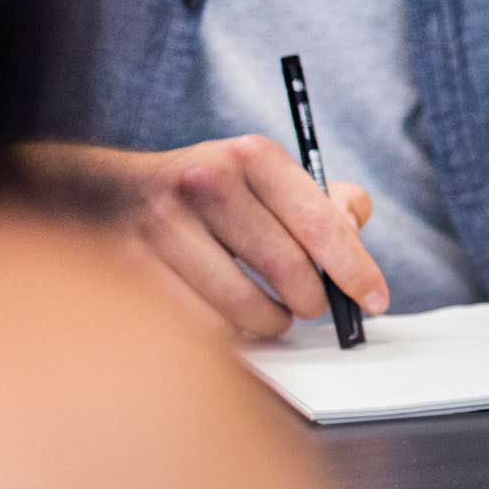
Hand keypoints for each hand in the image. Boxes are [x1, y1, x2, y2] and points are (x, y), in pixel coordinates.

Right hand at [24, 137, 385, 338]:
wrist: (113, 192)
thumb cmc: (214, 192)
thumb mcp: (271, 175)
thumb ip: (328, 200)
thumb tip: (355, 232)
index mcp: (253, 156)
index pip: (320, 223)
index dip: (355, 270)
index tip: (375, 301)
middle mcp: (207, 182)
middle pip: (286, 268)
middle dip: (312, 300)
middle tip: (313, 308)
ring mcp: (163, 223)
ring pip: (240, 306)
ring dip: (269, 323)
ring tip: (274, 317)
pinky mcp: (130, 265)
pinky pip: (197, 323)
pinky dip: (224, 332)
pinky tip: (229, 320)